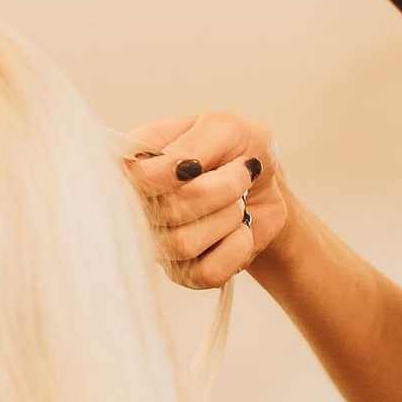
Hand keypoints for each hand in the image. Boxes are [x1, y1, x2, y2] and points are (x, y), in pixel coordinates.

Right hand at [123, 110, 287, 290]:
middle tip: (240, 173)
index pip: (133, 179)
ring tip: (237, 203)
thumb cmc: (237, 150)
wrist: (267, 185)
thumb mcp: (223, 128)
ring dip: (229, 217)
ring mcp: (159, 243)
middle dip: (221, 190)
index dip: (169, 175)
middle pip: (167, 211)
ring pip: (184, 244)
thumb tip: (175, 169)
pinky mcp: (185, 273)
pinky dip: (237, 248)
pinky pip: (207, 273)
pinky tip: (239, 230)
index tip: (201, 164)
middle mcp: (137, 206)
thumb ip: (194, 144)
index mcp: (134, 163)